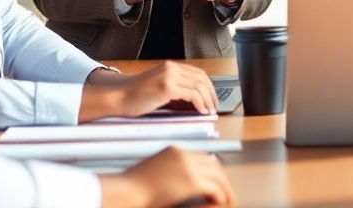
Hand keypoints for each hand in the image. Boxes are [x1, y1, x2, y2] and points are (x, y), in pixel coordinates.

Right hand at [81, 61, 218, 120]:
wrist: (118, 98)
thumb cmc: (135, 97)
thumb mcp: (159, 89)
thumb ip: (176, 91)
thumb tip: (195, 102)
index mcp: (170, 67)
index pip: (198, 73)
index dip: (208, 86)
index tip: (212, 98)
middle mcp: (171, 68)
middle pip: (201, 78)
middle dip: (211, 93)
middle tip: (214, 106)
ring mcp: (169, 76)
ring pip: (199, 86)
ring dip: (207, 100)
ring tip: (208, 111)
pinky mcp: (167, 87)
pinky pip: (192, 94)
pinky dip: (200, 103)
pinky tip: (200, 111)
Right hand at [101, 146, 233, 206]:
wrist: (126, 191)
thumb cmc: (133, 187)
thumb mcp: (153, 172)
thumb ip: (169, 172)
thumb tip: (180, 181)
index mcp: (174, 150)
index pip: (201, 157)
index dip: (210, 170)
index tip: (215, 181)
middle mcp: (184, 155)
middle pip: (213, 163)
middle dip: (221, 178)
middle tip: (225, 191)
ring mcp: (188, 166)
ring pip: (217, 174)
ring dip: (224, 188)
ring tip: (226, 199)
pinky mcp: (191, 181)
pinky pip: (214, 187)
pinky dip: (219, 195)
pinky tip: (219, 202)